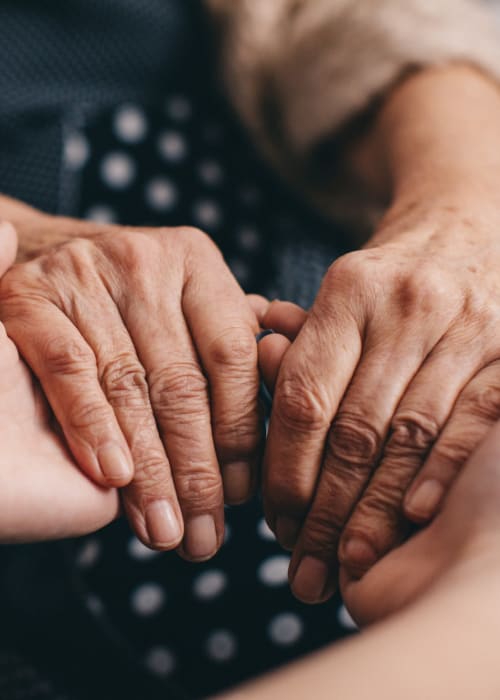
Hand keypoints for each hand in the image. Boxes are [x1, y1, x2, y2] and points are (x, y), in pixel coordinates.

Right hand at [0, 219, 260, 558]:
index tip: (241, 497)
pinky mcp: (31, 295)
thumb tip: (279, 405)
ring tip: (165, 530)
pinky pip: (69, 371)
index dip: (242, 433)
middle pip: (181, 382)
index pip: (233, 358)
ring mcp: (85, 273)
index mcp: (196, 262)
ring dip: (149, 470)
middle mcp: (145, 262)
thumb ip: (226, 343)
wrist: (41, 253)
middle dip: (196, 471)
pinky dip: (92, 427)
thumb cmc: (126, 299)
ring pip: (128, 387)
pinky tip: (115, 478)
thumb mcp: (183, 304)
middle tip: (204, 536)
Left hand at [259, 199, 499, 602]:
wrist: (469, 237)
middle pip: (355, 427)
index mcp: (350, 289)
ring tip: (349, 560)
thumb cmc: (391, 284)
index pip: (306, 395)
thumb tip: (259, 355)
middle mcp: (407, 304)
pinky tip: (415, 518)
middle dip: (326, 507)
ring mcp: (466, 326)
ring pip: (409, 435)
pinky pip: (473, 421)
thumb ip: (302, 340)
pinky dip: (440, 473)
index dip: (286, 469)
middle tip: (305, 562)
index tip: (275, 522)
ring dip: (377, 508)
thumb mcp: (342, 297)